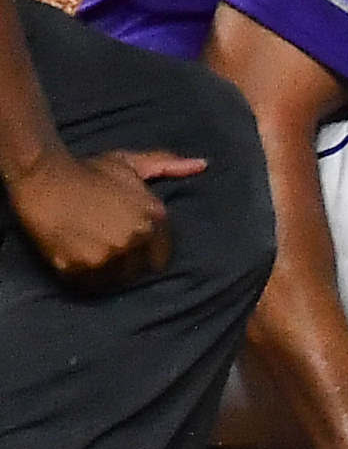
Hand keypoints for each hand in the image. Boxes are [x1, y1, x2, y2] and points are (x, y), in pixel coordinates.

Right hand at [8, 147, 194, 289]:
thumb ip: (167, 165)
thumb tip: (203, 165)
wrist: (44, 177)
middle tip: (108, 253)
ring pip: (115, 280)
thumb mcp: (131, 163)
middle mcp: (135, 240)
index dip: (147, 255)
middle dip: (127, 264)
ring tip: (94, 258)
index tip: (133, 251)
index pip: (161, 256)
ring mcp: (107, 256)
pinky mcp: (79, 267)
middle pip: (138, 270)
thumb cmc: (89, 169)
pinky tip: (78, 262)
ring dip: (107, 273)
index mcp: (154, 218)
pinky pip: (89, 284)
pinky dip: (85, 278)